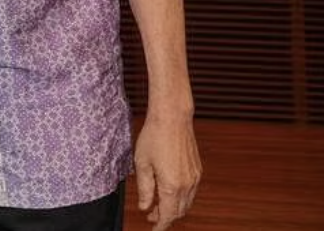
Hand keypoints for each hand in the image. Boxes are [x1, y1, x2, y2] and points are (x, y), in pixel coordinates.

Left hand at [133, 111, 200, 229]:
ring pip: (186, 203)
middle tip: (151, 216)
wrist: (173, 118)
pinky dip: (180, 198)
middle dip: (165, 217)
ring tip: (157, 205)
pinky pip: (190, 192)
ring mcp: (195, 178)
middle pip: (178, 211)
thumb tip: (144, 207)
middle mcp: (187, 185)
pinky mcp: (197, 171)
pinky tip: (168, 192)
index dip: (160, 225)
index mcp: (171, 186)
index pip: (167, 215)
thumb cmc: (154, 137)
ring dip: (173, 208)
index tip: (153, 229)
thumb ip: (144, 189)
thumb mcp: (142, 164)